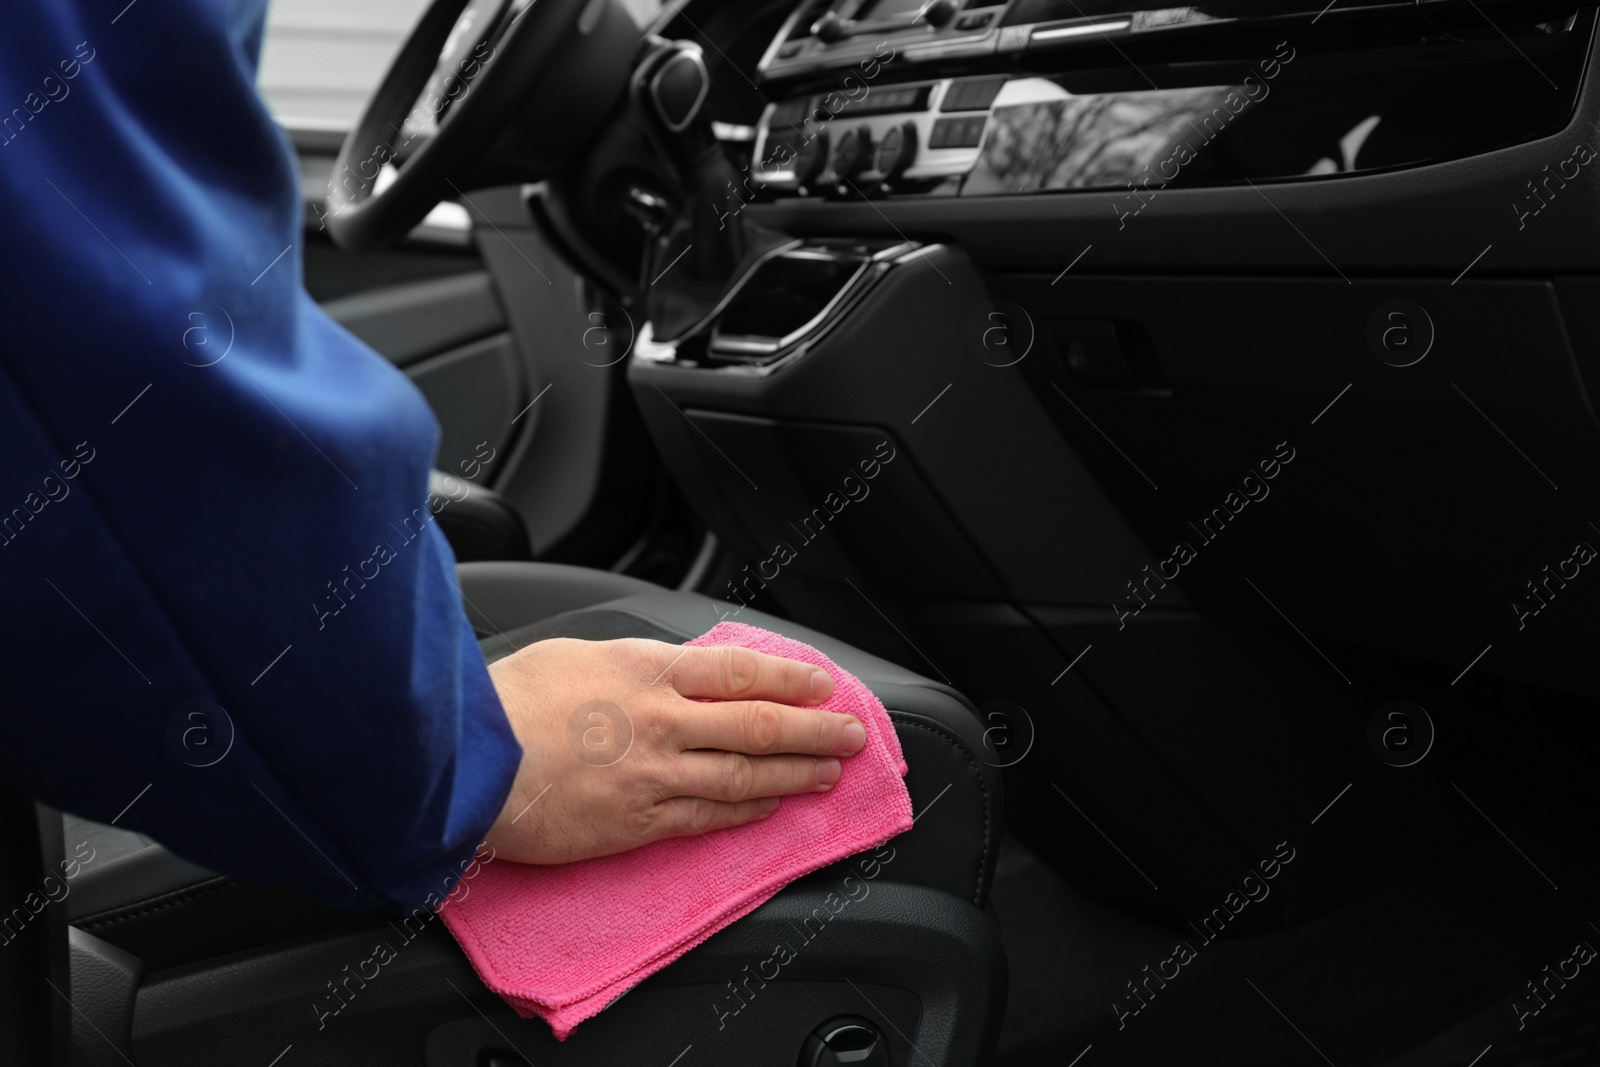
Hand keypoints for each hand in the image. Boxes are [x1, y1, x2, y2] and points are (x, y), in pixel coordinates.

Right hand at [483, 637, 865, 863]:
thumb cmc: (506, 701)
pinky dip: (748, 811)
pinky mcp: (636, 824)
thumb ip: (633, 664)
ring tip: (829, 771)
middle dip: (814, 728)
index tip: (823, 684)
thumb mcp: (577, 654)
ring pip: (744, 774)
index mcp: (646, 670)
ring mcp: (654, 776)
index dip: (791, 679)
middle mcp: (662, 722)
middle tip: (852, 732)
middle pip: (758, 724)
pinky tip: (772, 807)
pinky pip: (707, 817)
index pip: (740, 671)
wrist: (463, 762)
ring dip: (796, 772)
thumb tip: (672, 670)